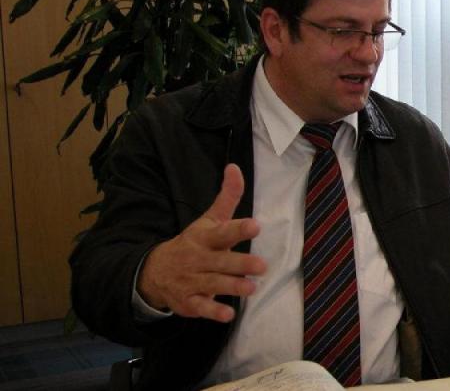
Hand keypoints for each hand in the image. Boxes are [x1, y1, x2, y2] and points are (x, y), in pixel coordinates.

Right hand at [137, 164, 266, 322]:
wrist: (154, 271)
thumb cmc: (193, 243)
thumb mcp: (208, 219)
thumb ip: (227, 197)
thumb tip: (235, 167)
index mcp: (205, 237)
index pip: (223, 231)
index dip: (238, 229)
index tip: (255, 226)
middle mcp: (198, 258)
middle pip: (220, 261)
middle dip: (240, 263)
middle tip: (262, 266)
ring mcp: (192, 281)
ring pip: (213, 283)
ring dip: (232, 286)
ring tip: (252, 288)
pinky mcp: (189, 301)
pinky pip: (200, 307)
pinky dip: (213, 311)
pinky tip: (227, 315)